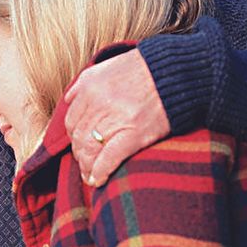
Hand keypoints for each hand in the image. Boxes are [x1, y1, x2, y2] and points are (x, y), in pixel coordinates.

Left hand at [64, 49, 169, 185]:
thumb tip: (70, 99)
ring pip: (89, 150)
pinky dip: (100, 172)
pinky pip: (109, 158)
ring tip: (90, 175)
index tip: (80, 144)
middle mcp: (99, 103)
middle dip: (80, 153)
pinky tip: (98, 180)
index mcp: (91, 87)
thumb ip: (86, 82)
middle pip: (78, 138)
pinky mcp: (134, 134)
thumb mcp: (108, 66)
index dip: (74, 137)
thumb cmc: (144, 69)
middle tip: (85, 162)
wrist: (176, 72)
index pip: (71, 121)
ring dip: (87, 166)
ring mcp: (116, 120)